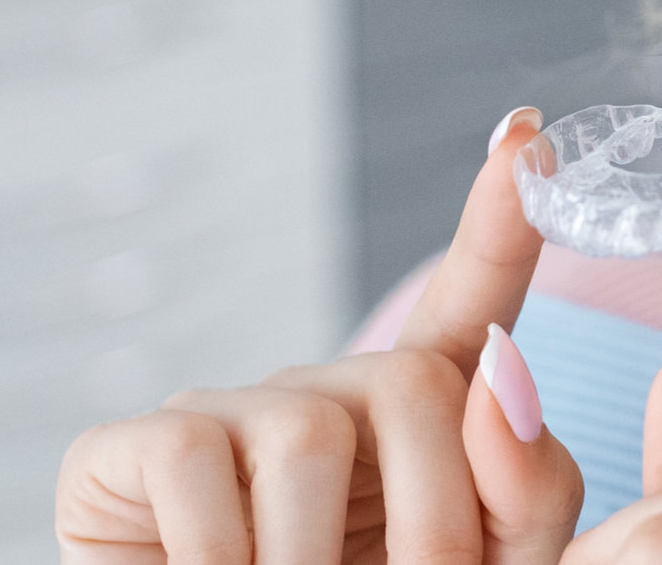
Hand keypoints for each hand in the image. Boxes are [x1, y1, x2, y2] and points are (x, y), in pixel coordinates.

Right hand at [55, 108, 582, 563]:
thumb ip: (525, 489)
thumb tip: (506, 373)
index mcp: (420, 422)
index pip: (473, 302)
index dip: (501, 221)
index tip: (528, 138)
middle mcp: (328, 394)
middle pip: (417, 387)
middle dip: (436, 522)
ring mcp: (230, 411)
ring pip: (310, 433)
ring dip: (319, 559)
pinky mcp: (133, 445)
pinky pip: (198, 465)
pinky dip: (223, 559)